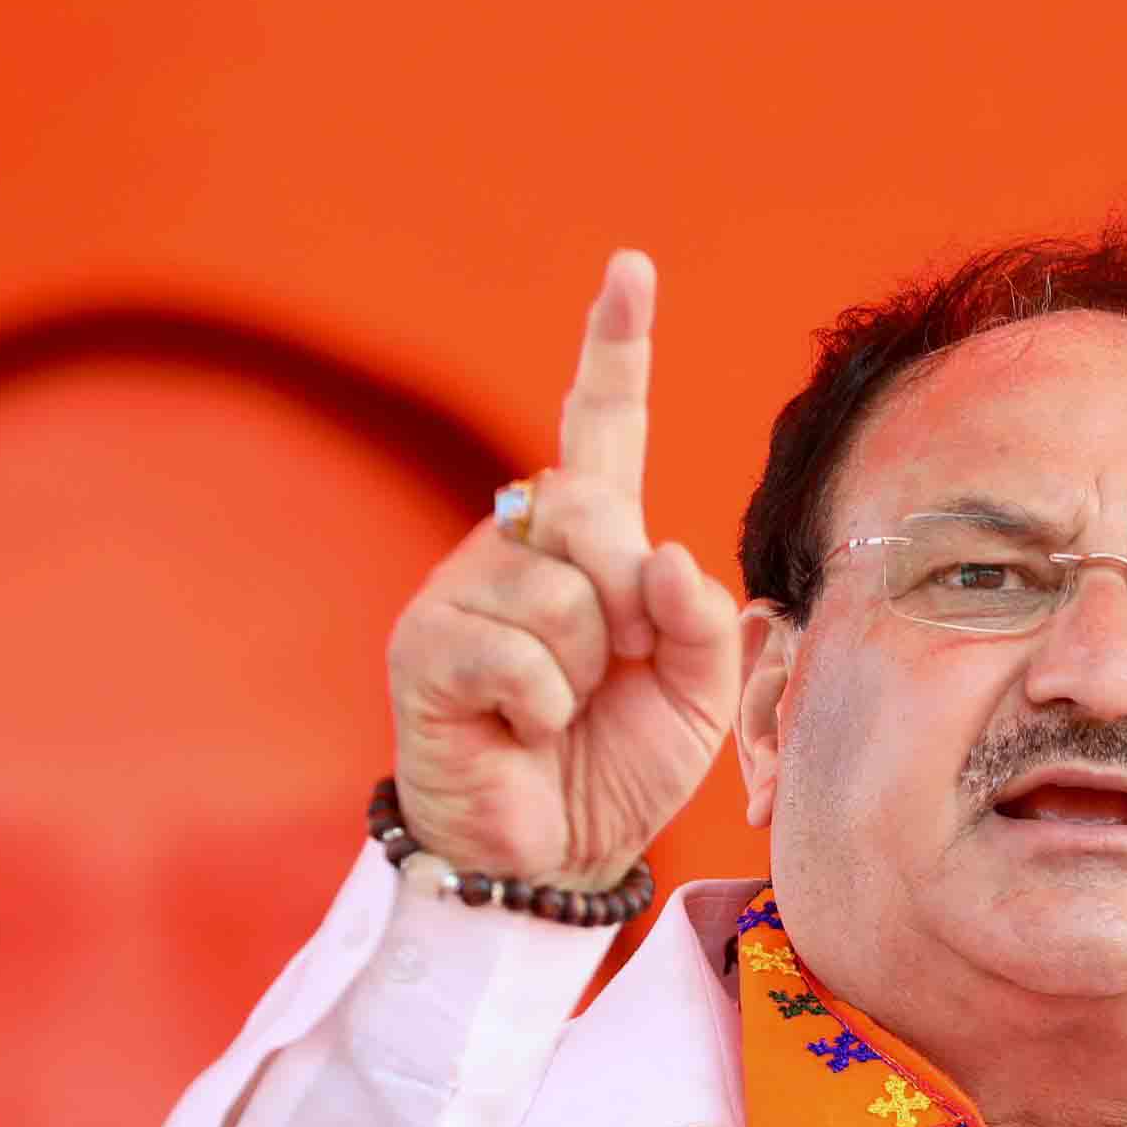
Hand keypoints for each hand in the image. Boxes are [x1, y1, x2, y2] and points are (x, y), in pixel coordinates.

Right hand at [384, 251, 742, 884]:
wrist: (550, 855)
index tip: (632, 271)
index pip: (601, 430)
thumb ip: (700, 618)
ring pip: (563, 593)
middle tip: (619, 668)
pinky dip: (544, 708)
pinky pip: (520, 655)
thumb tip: (660, 557)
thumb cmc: (618, 763)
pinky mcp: (426, 647)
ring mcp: (464, 590)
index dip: (615, 352)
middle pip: (591, 508)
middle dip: (629, 600)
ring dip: (588, 670)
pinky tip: (523, 731)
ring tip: (562, 712)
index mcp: (590, 545)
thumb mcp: (697, 692)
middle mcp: (518, 545)